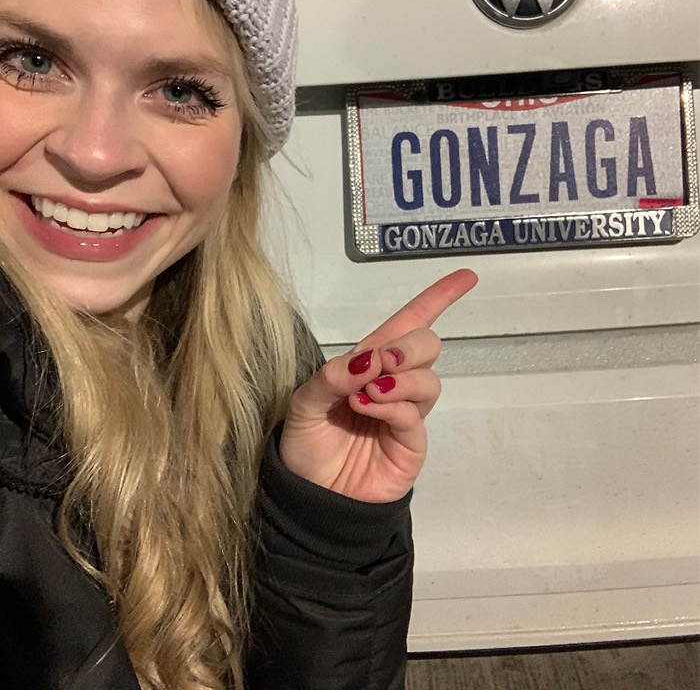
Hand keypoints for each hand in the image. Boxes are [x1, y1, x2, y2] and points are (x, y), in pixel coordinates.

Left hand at [279, 269, 477, 502]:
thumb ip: (332, 376)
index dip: (436, 299)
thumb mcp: (304, 401)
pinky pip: (414, 416)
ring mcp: (405, 414)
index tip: (466, 277)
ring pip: (428, 380)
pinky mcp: (411, 444)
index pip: (406, 324)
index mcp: (366, 365)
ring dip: (399, 379)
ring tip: (365, 394)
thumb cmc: (306, 442)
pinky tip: (366, 408)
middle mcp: (392, 384)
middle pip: (427, 346)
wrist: (310, 494)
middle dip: (409, 346)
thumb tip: (370, 358)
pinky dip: (392, 406)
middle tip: (380, 362)